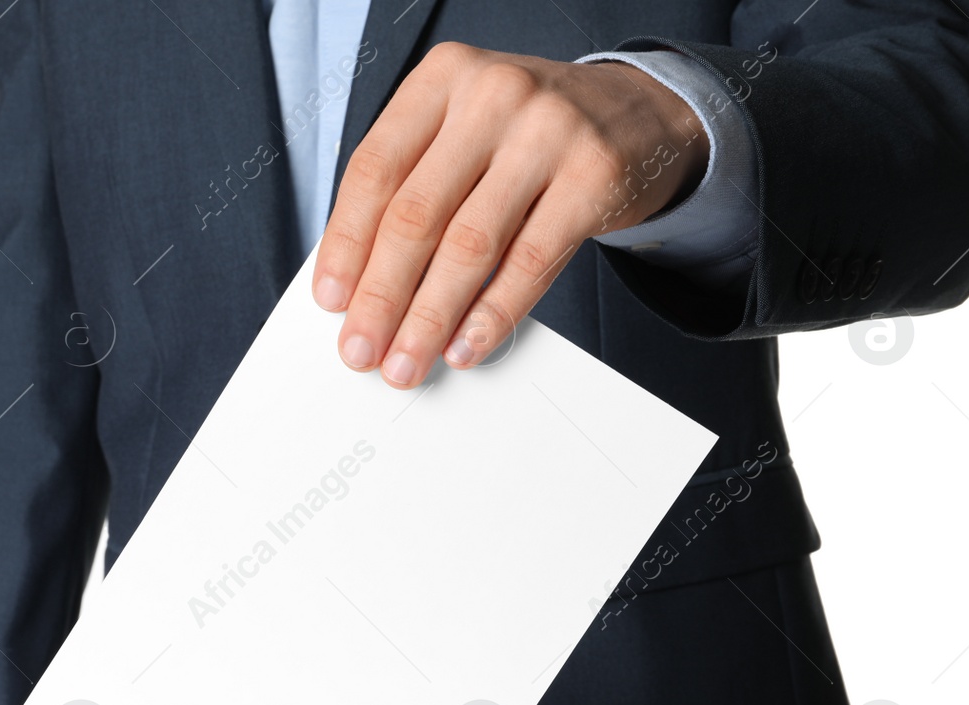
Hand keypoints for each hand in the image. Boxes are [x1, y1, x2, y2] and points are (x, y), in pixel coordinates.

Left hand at [312, 43, 709, 387]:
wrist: (638, 113)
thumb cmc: (527, 134)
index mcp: (442, 78)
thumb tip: (359, 283)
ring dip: (429, 317)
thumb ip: (413, 186)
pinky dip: (492, 314)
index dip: (346, 243)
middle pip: (416, 214)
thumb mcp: (462, 131)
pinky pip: (530, 262)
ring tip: (407, 361)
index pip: (375, 169)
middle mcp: (492, 96)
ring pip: (469, 245)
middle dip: (381, 295)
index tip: (330, 300)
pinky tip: (466, 344)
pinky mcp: (593, 176)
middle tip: (360, 347)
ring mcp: (547, 132)